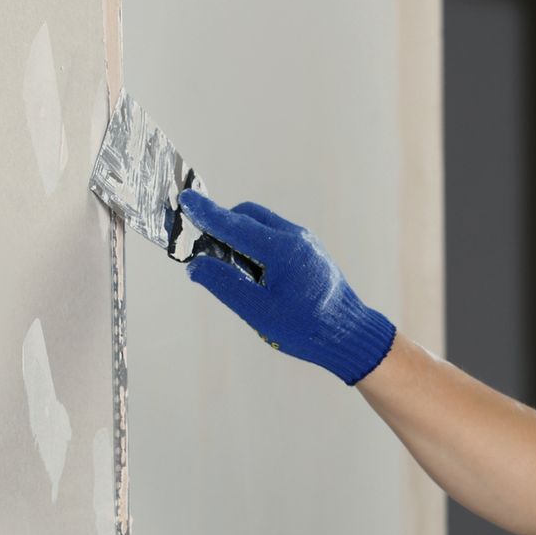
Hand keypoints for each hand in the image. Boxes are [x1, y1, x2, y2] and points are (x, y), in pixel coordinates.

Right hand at [177, 190, 396, 385]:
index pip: (234, 224)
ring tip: (230, 268)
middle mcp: (295, 237)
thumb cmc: (307, 328)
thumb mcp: (259, 312)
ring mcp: (305, 242)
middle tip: (204, 248)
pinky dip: (257, 244)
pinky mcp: (310, 251)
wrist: (349, 334)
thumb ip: (225, 285)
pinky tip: (254, 273)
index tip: (186, 200)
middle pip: (248, 217)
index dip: (207, 213)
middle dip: (223, 225)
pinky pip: (275, 236)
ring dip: (240, 236)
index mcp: (281, 249)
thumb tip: (196, 265)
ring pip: (262, 226)